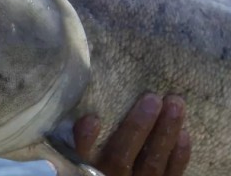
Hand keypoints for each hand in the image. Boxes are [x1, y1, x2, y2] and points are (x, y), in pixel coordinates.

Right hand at [73, 93, 190, 175]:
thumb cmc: (105, 165)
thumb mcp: (86, 159)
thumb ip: (82, 144)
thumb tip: (89, 119)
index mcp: (94, 171)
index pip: (85, 155)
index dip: (86, 138)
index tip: (92, 118)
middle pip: (122, 157)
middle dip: (137, 127)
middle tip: (152, 98)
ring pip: (151, 163)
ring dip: (164, 133)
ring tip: (175, 104)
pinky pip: (172, 174)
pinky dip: (179, 156)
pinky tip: (184, 133)